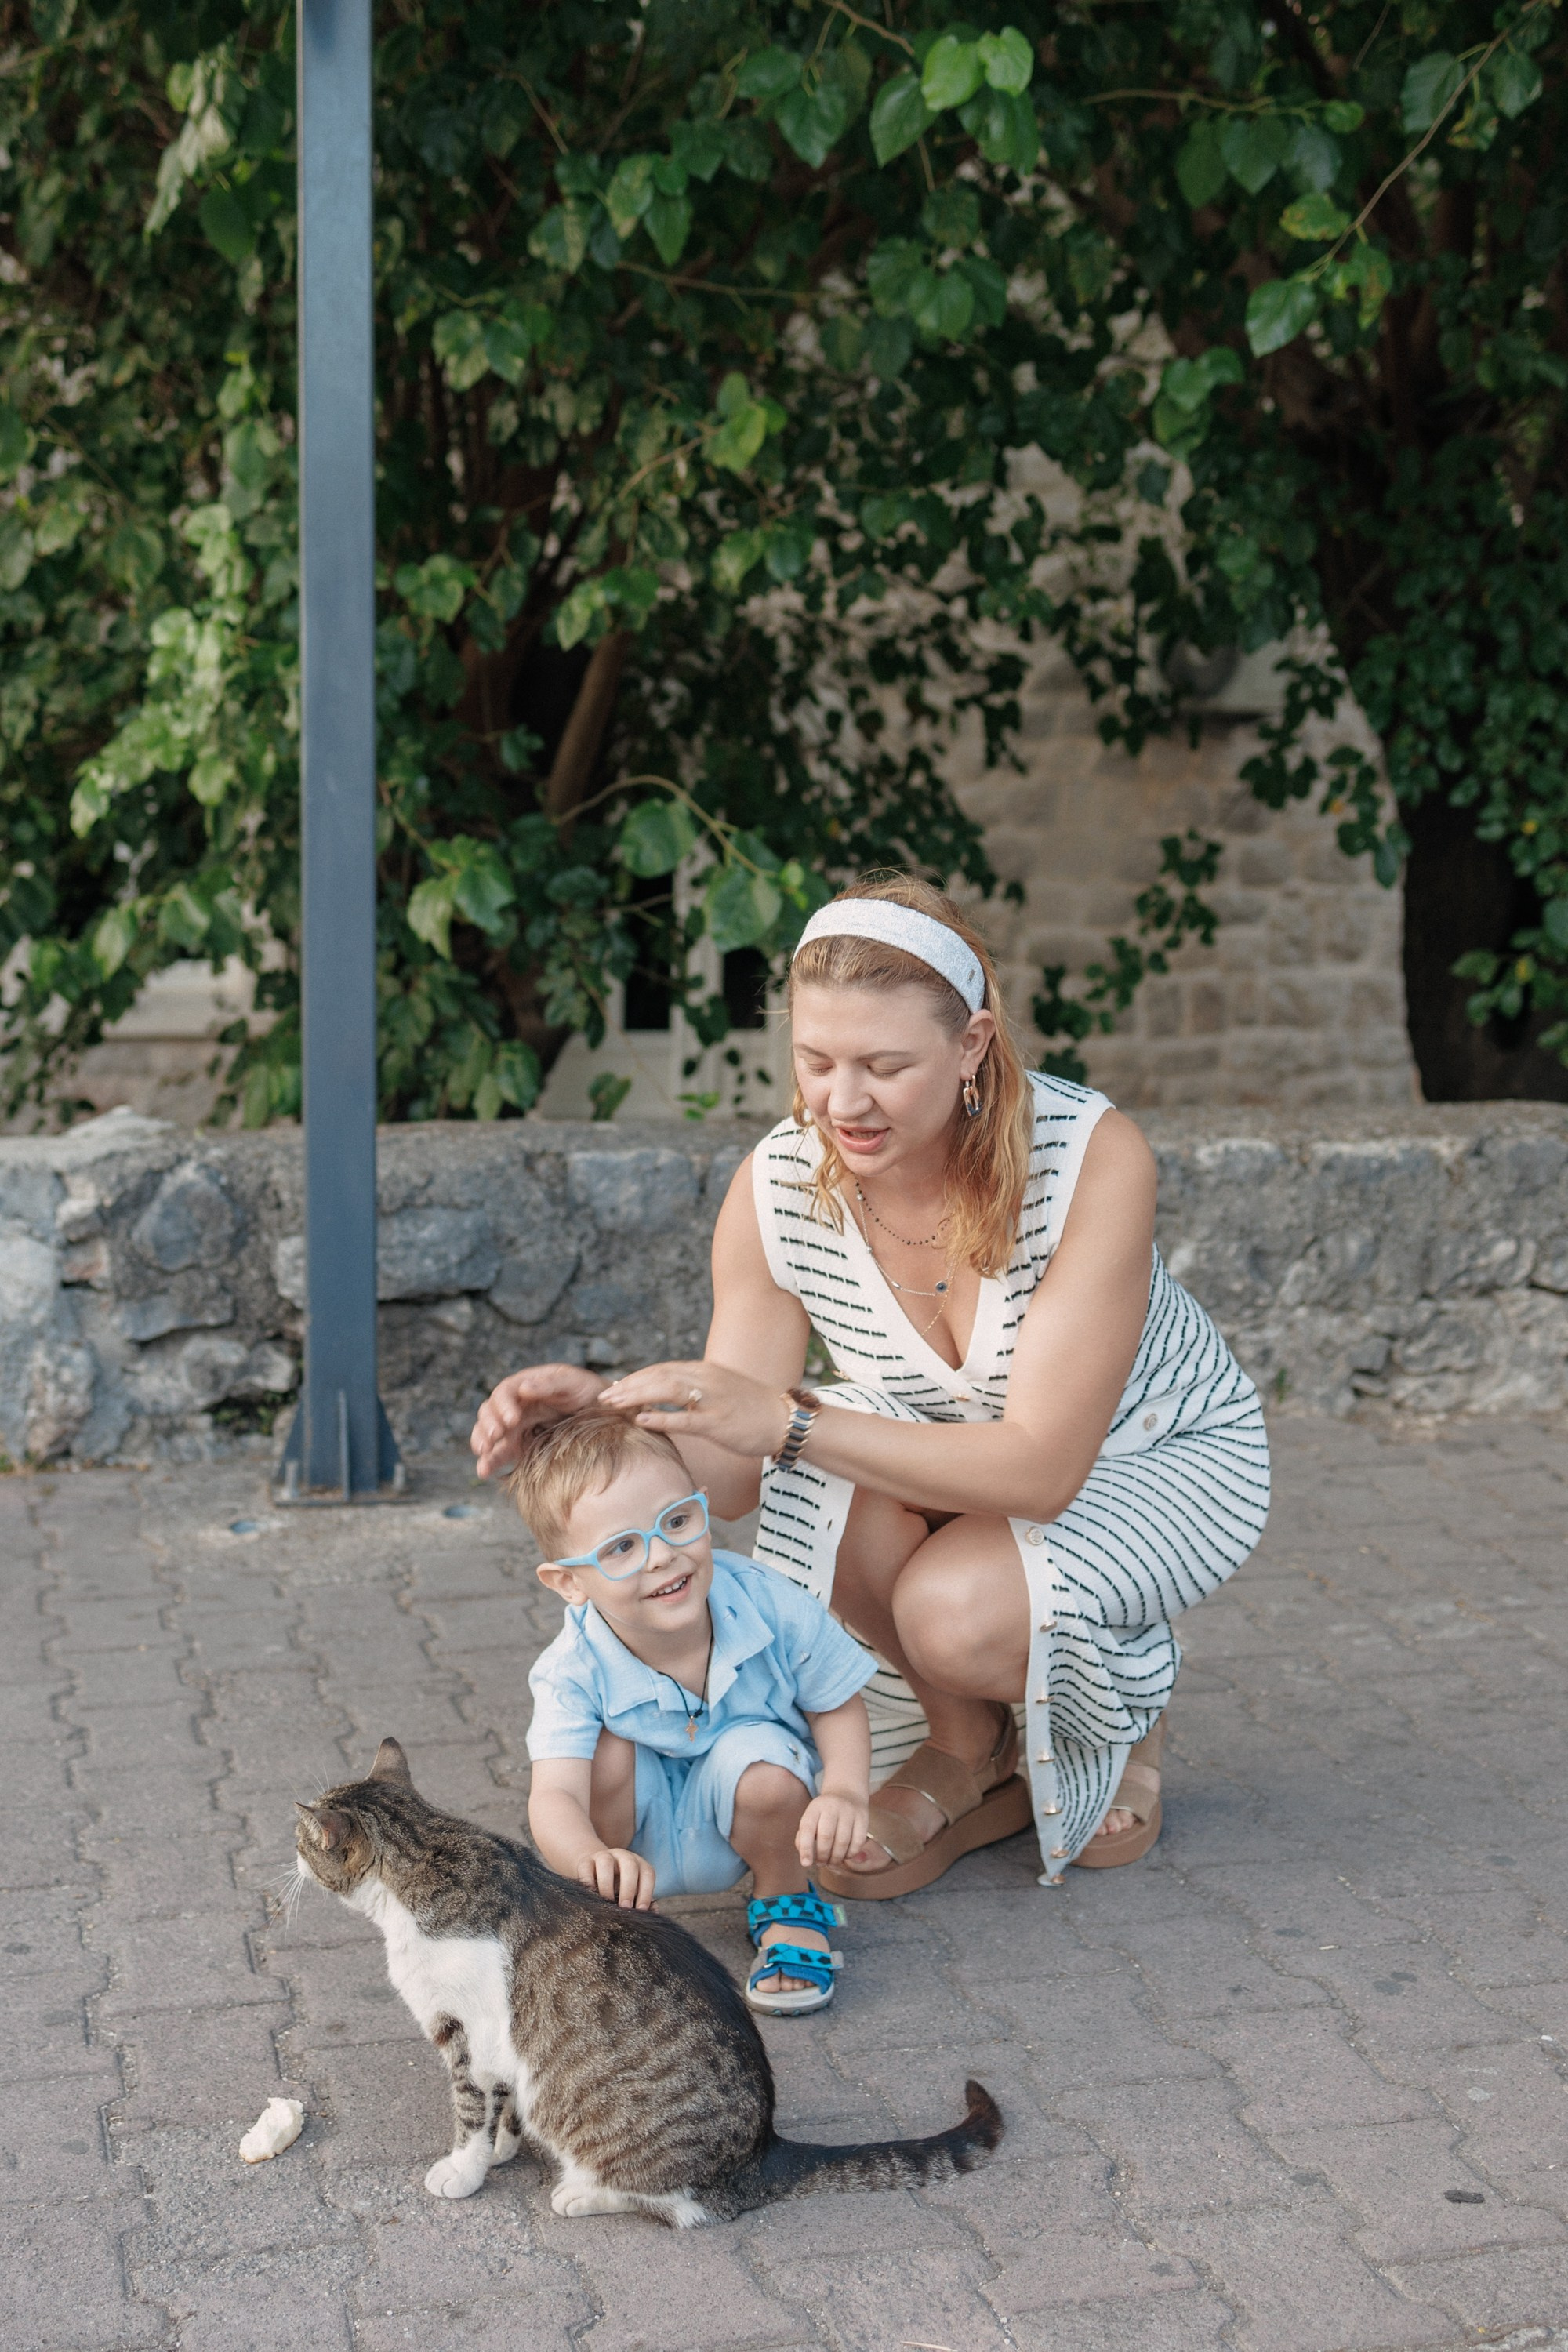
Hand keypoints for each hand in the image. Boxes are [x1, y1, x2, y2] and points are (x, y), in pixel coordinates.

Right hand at [470, 1365, 605, 1479]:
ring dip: (482, 1443)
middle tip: (494, 1436)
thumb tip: (524, 1388)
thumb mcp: (572, 1381)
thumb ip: (549, 1383)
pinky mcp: (521, 1447)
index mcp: (524, 1386)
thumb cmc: (586, 1390)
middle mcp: (515, 1406)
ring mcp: (516, 1428)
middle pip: (490, 1413)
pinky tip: (484, 1471)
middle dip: (487, 1425)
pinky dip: (490, 1462)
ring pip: (490, 1434)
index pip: (504, 1393)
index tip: (512, 1419)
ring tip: (483, 1454)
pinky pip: (501, 1454)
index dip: (503, 1405)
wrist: (603, 1413)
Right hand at [577, 1846, 656, 1908]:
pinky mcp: (586, 1861)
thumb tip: (652, 1914)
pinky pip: (586, 1868)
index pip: (647, 1873)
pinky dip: (588, 1883)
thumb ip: (641, 1901)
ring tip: (607, 1903)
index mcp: (638, 1864)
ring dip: (607, 1884)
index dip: (646, 1892)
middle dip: (628, 1887)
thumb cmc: (619, 1887)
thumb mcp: (632, 1892)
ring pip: (606, 1862)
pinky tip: (590, 1897)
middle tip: (625, 1908)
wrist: (596, 1871)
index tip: (641, 1910)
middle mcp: (622, 1857)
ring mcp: (603, 1856)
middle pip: (629, 1865)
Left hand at [598, 1360, 792, 1461]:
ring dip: (636, 1396)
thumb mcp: (719, 1391)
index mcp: (704, 1371)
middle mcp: (705, 1379)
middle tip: (603, 1399)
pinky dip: (661, 1418)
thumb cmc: (750, 1409)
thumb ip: (692, 1392)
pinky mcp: (718, 1422)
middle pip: (658, 1376)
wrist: (784, 1420)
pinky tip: (641, 1420)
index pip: (661, 1370)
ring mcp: (712, 1399)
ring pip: (666, 1390)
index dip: (635, 1378)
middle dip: (628, 1386)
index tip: (614, 1389)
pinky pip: (684, 1418)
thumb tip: (662, 1398)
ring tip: (613, 1406)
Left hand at [796, 1790, 868, 1870]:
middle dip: (822, 1856)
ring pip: (843, 1842)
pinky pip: (857, 1843)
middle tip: (820, 1863)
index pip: (807, 1828)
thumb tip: (806, 1859)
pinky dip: (850, 1854)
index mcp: (816, 1807)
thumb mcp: (811, 1819)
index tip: (805, 1863)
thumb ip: (803, 1838)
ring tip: (831, 1862)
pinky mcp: (863, 1818)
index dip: (806, 1848)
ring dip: (836, 1858)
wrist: (847, 1794)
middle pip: (826, 1837)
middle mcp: (832, 1807)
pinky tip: (844, 1856)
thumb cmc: (824, 1814)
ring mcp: (849, 1811)